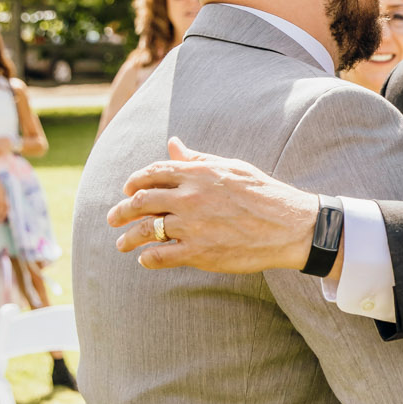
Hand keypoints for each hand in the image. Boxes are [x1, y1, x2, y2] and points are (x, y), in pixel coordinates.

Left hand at [111, 137, 319, 272]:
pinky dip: (148, 259)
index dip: (134, 182)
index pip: (153, 173)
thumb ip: (197, 159)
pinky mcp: (199, 252)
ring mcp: (192, 226)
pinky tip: (146, 259)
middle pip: (142, 201)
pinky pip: (161, 256)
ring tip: (121, 244)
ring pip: (146, 231)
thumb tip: (173, 144)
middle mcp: (190, 198)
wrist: (289, 226)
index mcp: (197, 174)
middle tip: (113, 218)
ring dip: (128, 238)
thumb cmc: (263, 194)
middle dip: (122, 210)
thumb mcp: (230, 168)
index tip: (127, 191)